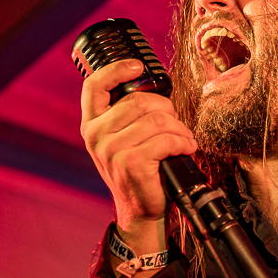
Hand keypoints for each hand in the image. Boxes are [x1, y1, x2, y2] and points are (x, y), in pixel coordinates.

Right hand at [80, 58, 197, 261]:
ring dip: (179, 129)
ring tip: (183, 140)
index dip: (117, 69)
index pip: (95, 85)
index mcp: (91, 124)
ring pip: (157, 120)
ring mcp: (110, 150)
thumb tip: (150, 86)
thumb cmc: (139, 171)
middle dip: (167, 110)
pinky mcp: (130, 162)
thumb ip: (126, 115)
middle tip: (176, 125)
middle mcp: (95, 135)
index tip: (138, 66)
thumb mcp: (123, 140)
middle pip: (139, 101)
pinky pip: (166, 139)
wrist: (141, 210)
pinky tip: (185, 149)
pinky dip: (183, 142)